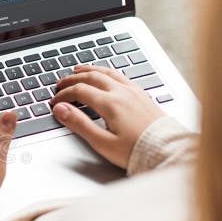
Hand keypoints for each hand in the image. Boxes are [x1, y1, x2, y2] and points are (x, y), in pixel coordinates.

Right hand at [49, 64, 164, 168]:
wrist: (166, 151)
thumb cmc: (136, 150)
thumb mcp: (102, 142)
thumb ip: (79, 123)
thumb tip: (61, 109)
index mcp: (110, 103)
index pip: (79, 91)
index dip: (64, 95)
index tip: (55, 102)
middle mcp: (122, 93)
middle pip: (92, 77)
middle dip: (72, 79)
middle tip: (60, 83)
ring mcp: (133, 92)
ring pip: (107, 72)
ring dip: (89, 70)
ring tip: (78, 70)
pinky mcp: (142, 95)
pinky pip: (121, 76)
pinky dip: (107, 72)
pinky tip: (105, 75)